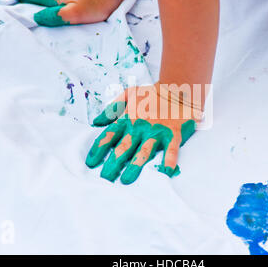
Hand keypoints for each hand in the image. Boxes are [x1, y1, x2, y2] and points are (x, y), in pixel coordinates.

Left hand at [85, 84, 199, 184]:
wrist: (176, 87)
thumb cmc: (151, 93)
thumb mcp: (129, 95)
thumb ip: (112, 108)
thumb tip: (96, 122)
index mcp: (128, 119)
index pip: (109, 135)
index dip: (99, 149)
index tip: (91, 162)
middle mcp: (139, 127)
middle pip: (123, 148)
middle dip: (113, 163)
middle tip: (105, 177)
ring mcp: (156, 132)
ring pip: (144, 151)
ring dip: (135, 166)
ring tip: (127, 179)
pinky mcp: (172, 134)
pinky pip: (171, 150)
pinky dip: (169, 161)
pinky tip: (165, 172)